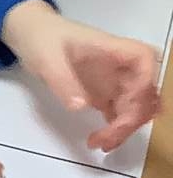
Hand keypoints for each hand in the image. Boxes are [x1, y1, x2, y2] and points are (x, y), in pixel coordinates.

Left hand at [1, 0, 161, 152]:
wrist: (31, 34)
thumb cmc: (41, 38)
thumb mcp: (47, 59)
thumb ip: (63, 81)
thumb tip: (80, 107)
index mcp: (116, 49)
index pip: (145, 64)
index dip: (142, 88)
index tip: (122, 109)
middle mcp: (122, 66)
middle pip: (146, 92)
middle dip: (132, 119)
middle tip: (106, 139)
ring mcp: (116, 82)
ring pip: (137, 108)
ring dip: (125, 128)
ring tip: (99, 144)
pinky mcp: (106, 95)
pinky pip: (122, 114)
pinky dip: (116, 129)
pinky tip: (98, 140)